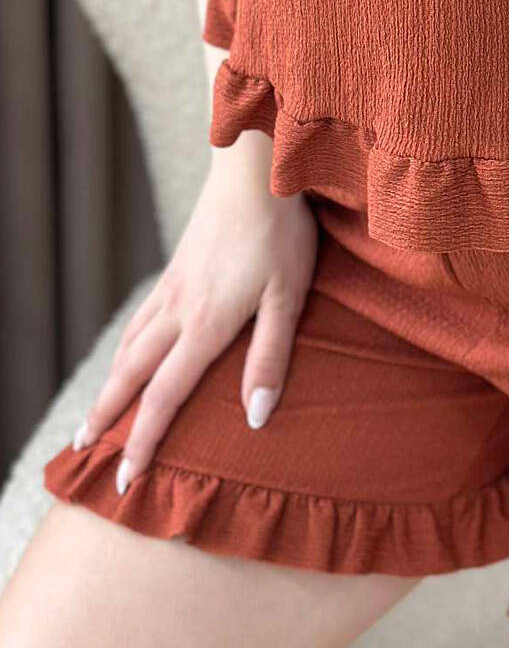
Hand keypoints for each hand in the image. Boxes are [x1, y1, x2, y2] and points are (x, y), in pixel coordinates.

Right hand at [70, 138, 318, 494]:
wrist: (255, 170)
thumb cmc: (280, 232)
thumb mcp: (288, 296)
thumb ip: (271, 357)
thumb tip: (256, 419)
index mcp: (204, 325)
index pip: (165, 397)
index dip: (142, 440)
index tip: (123, 477)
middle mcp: (178, 310)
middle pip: (132, 374)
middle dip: (107, 417)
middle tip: (81, 452)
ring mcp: (173, 287)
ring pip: (129, 345)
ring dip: (110, 384)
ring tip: (95, 413)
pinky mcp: (176, 268)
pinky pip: (140, 318)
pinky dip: (124, 347)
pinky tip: (127, 351)